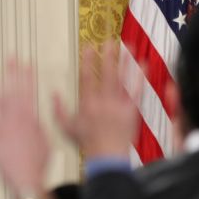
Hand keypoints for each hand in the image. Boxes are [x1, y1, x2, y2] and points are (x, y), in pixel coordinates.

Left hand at [0, 60, 49, 197]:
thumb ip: (41, 125)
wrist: (26, 178)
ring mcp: (5, 126)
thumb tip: (39, 116)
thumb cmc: (39, 164)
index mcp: (33, 119)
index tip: (27, 64)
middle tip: (10, 58)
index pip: (31, 92)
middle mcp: (19, 119)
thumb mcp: (48, 140)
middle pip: (16, 91)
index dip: (29, 77)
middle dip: (13, 73)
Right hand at [54, 42, 140, 158]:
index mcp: (86, 103)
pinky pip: (137, 91)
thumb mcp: (66, 127)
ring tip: (128, 46)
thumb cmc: (86, 143)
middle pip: (105, 74)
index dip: (87, 60)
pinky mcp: (131, 112)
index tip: (88, 45)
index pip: (86, 77)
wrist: (106, 157)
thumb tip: (53, 94)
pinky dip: (141, 78)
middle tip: (109, 41)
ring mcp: (118, 106)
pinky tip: (145, 65)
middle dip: (107, 56)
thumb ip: (58, 110)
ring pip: (122, 79)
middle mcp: (102, 102)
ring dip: (125, 61)